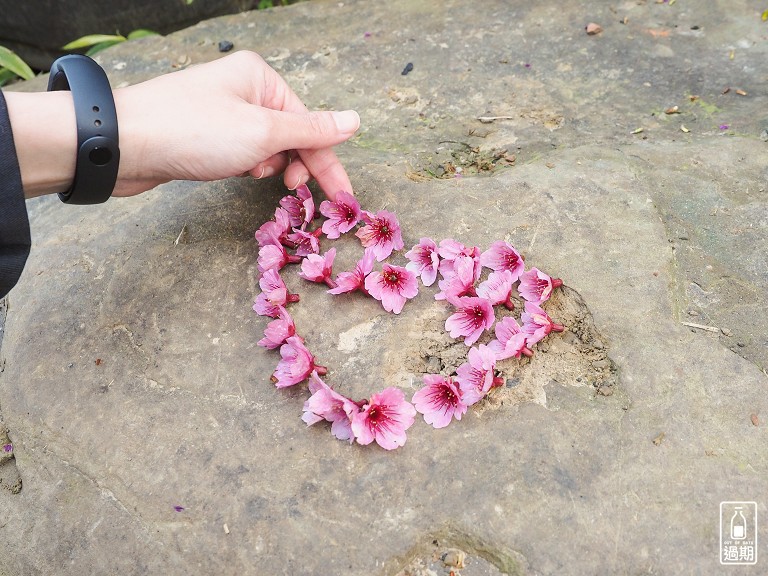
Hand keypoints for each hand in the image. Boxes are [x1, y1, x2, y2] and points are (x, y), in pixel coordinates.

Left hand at [113, 51, 359, 198]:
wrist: (124, 144)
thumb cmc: (194, 131)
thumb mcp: (263, 132)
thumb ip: (312, 131)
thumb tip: (355, 121)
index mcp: (261, 78)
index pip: (310, 124)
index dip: (327, 161)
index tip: (343, 195)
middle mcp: (244, 90)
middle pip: (290, 134)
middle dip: (294, 163)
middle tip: (293, 189)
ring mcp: (223, 112)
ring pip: (266, 147)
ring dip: (267, 166)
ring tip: (251, 173)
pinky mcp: (206, 134)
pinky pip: (242, 152)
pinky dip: (245, 166)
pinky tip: (233, 172)